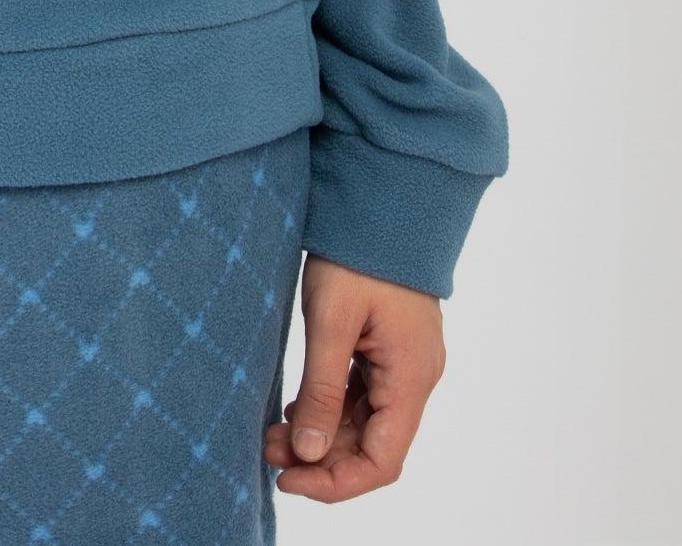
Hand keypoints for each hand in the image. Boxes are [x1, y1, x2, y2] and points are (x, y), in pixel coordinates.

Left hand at [264, 251, 445, 500]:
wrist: (381, 200)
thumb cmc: (358, 254)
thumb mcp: (331, 321)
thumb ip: (322, 390)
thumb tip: (308, 454)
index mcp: (410, 378)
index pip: (382, 462)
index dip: (336, 482)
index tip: (288, 478)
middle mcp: (415, 379)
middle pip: (373, 446)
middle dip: (320, 457)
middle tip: (265, 449)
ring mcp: (405, 364)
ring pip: (366, 424)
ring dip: (322, 434)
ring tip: (270, 433)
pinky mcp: (390, 349)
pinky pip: (364, 396)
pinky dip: (332, 409)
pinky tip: (298, 407)